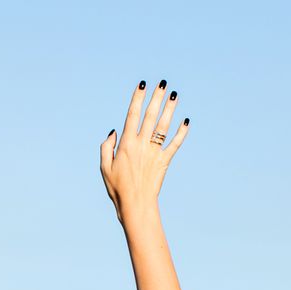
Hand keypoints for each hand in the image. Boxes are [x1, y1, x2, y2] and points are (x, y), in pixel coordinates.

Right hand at [99, 80, 188, 218]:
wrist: (136, 205)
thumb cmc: (117, 188)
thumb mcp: (104, 167)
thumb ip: (107, 147)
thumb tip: (114, 131)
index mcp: (126, 144)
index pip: (132, 115)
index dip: (138, 98)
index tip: (142, 84)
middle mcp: (142, 145)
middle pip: (151, 116)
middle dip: (157, 98)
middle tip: (163, 83)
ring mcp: (154, 153)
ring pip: (164, 126)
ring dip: (170, 109)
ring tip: (174, 95)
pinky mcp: (164, 162)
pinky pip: (174, 145)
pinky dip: (181, 133)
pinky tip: (186, 121)